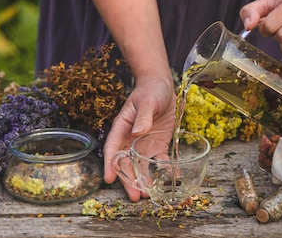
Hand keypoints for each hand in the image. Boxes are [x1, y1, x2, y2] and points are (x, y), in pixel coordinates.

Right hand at [103, 74, 175, 201]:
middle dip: (129, 180)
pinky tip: (172, 179)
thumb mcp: (147, 101)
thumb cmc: (150, 90)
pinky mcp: (158, 146)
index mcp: (122, 128)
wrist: (162, 86)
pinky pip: (161, 161)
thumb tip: (137, 132)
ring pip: (142, 166)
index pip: (112, 148)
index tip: (109, 179)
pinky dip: (166, 171)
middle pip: (126, 163)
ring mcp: (144, 144)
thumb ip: (142, 116)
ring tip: (148, 195)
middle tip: (135, 195)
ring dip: (145, 180)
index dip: (110, 164)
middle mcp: (131, 140)